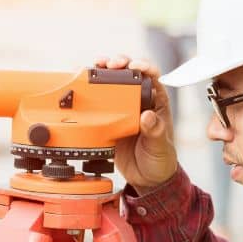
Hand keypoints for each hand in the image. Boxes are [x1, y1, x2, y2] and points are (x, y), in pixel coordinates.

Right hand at [95, 55, 177, 193]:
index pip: (152, 76)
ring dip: (102, 72)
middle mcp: (138, 101)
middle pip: (129, 73)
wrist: (146, 179)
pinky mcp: (108, 119)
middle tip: (110, 64)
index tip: (135, 66)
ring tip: (94, 67)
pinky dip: (89, 91)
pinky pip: (98, 101)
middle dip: (119, 63)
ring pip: (111, 83)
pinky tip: (81, 85)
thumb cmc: (160, 159)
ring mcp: (122, 109)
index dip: (144, 66)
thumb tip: (147, 116)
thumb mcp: (160, 147)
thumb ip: (155, 131)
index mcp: (156, 102)